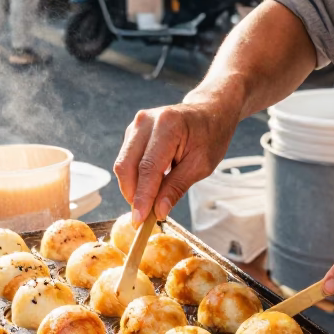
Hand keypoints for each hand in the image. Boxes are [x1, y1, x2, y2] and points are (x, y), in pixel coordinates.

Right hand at [115, 98, 238, 224]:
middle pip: (126, 165)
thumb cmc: (210, 136)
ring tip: (149, 202)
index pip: (147, 168)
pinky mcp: (133, 132)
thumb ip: (176, 187)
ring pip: (123, 164)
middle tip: (142, 217)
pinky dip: (134, 178)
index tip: (139, 220)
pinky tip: (149, 186)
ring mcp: (136, 124)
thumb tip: (157, 211)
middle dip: (132, 194)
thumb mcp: (201, 166)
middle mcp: (146, 121)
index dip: (142, 197)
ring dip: (132, 187)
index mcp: (167, 125)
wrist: (209, 112)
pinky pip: (126, 159)